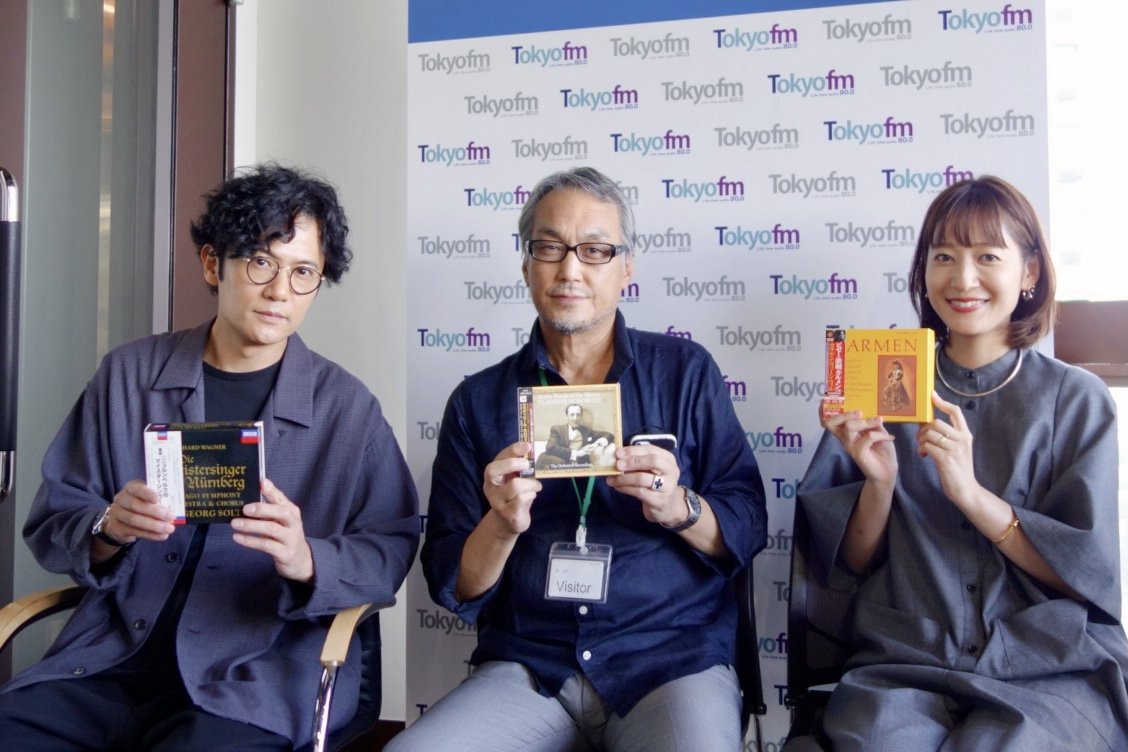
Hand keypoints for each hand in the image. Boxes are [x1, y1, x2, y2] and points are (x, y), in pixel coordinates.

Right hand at [104, 479, 178, 543]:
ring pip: (134, 519)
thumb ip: (158, 501)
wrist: (121, 522)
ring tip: (169, 529)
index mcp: (131, 488)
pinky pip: (134, 531)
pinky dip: (150, 534)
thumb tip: (177, 508)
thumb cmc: (141, 506)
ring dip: (154, 525)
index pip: (136, 488)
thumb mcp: (148, 499)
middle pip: (135, 505)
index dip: (146, 493)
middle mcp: (121, 499)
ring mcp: (116, 513)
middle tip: (171, 516)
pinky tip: (162, 536)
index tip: (158, 498)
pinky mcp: (117, 527)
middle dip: (155, 512)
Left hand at [231, 478, 314, 583]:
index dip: (272, 490)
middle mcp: (294, 523)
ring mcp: (291, 539)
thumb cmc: (285, 535)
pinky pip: (266, 545)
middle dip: (263, 509)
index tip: (262, 482)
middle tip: (244, 508)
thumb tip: (248, 498)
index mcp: (292, 511)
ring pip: (272, 529)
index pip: (281, 498)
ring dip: (252, 526)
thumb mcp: (282, 521)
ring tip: (235, 523)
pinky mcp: (285, 553)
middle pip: (281, 512)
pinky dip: (250, 541)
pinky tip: (238, 537)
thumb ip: (270, 509)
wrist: (300, 559)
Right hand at [482, 442, 541, 536]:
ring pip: (515, 485)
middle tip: (527, 464)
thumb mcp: (514, 479)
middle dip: (512, 464)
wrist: (509, 522)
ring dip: (531, 484)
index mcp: (492, 476)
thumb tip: (531, 451)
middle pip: (494, 470)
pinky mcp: (508, 513)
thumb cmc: (513, 496)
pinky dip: (531, 495)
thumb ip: (518, 467)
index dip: (512, 450)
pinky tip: (531, 496)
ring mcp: (497, 501)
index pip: (498, 458)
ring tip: (536, 486)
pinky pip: (522, 498)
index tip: (527, 446)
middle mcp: (490, 487)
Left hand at [605, 443, 683, 525]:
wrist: (665, 506)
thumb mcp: (649, 469)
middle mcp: (671, 471)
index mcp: (668, 459)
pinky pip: (639, 492)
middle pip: (653, 461)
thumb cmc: (654, 483)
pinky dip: (625, 488)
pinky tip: (617, 487)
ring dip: (624, 478)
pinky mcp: (660, 501)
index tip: (618, 453)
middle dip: (632, 462)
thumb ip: (637, 461)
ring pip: (643, 478)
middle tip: (617, 465)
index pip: (651, 449)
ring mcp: (668, 486)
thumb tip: (617, 457)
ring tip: (611, 479)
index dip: (633, 450)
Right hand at [820, 408, 897, 488]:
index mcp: (847, 432)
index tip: (824, 401)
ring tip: (879, 420)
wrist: (887, 470)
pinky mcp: (858, 454)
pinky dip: (880, 434)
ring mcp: (850, 446)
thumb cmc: (881, 450)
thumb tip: (872, 411)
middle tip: (859, 412)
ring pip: (850, 427)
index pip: (830, 422)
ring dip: (866, 422)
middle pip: (833, 423)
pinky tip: (889, 437)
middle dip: (845, 414)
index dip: (825, 412)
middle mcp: (845, 439)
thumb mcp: (878, 431)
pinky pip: (868, 437)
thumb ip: (872, 422)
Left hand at [916, 392, 979, 508]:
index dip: (943, 402)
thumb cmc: (957, 468)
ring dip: (920, 440)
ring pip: (930, 433)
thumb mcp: (955, 449)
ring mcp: (955, 449)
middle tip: (920, 438)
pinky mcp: (946, 459)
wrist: (966, 489)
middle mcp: (962, 439)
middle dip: (923, 428)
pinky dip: (921, 449)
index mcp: (966, 435)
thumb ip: (946, 436)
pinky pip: (927, 446)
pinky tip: (923, 455)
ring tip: (922, 448)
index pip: (955, 412)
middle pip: (936, 422)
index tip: (932, 395)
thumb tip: (926, 423)